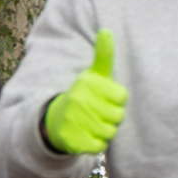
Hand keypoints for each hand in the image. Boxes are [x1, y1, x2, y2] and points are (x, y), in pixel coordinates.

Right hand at [47, 26, 127, 156]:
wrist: (55, 120)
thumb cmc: (83, 95)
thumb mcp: (92, 74)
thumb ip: (103, 55)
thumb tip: (107, 30)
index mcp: (87, 84)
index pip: (122, 96)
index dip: (116, 100)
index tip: (105, 98)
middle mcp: (80, 101)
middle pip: (118, 116)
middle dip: (111, 116)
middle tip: (98, 112)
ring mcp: (75, 122)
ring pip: (110, 132)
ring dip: (105, 130)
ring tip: (93, 122)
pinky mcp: (73, 141)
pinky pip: (99, 146)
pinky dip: (96, 143)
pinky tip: (87, 134)